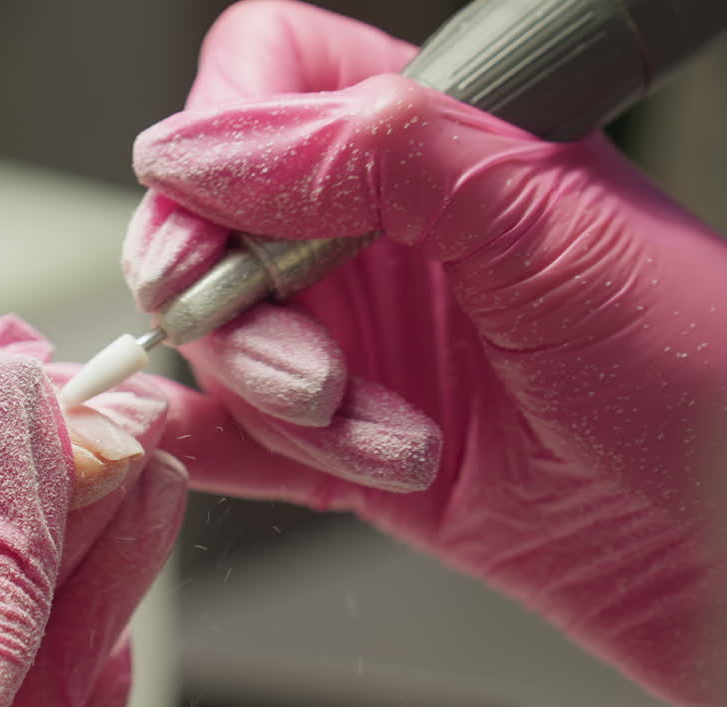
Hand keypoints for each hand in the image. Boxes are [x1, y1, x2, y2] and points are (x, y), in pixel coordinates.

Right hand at [123, 2, 726, 706]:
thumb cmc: (704, 379)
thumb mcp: (551, 225)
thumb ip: (378, 157)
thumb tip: (205, 146)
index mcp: (433, 144)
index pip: (268, 77)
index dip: (218, 137)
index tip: (212, 222)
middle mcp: (380, 236)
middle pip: (214, 223)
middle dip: (243, 307)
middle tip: (307, 364)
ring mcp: (358, 341)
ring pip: (225, 340)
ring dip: (285, 404)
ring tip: (381, 436)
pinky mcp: (346, 443)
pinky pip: (234, 435)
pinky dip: (216, 445)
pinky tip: (232, 454)